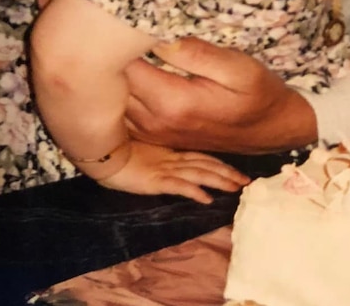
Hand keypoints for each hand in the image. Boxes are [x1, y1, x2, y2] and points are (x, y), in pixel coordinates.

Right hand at [97, 140, 249, 203]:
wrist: (101, 151)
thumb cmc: (119, 150)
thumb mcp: (144, 151)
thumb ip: (159, 153)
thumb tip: (172, 160)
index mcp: (172, 152)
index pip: (202, 158)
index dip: (221, 164)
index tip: (237, 171)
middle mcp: (173, 159)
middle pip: (207, 165)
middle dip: (228, 173)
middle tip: (248, 182)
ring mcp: (165, 169)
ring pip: (200, 174)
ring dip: (219, 181)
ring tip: (236, 188)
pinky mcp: (155, 180)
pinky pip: (178, 186)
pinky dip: (194, 191)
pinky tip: (206, 199)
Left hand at [124, 38, 317, 153]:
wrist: (270, 129)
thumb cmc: (258, 93)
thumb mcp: (238, 68)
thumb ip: (196, 53)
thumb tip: (158, 36)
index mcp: (173, 101)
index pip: (125, 67)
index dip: (117, 43)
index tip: (121, 20)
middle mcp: (155, 121)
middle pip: (113, 87)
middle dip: (109, 58)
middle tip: (113, 28)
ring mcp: (153, 132)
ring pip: (113, 103)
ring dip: (113, 78)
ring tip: (117, 47)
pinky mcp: (155, 135)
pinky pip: (123, 115)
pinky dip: (120, 96)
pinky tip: (129, 74)